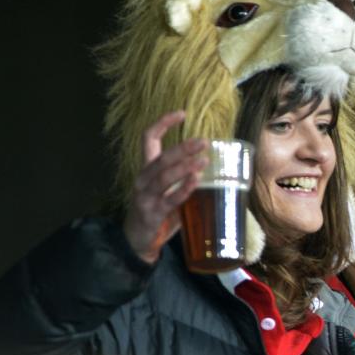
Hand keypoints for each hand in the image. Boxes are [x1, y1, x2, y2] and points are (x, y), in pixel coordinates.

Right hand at [122, 111, 206, 263]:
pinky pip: (169, 199)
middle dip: (182, 148)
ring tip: (203, 159)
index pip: (149, 139)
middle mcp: (143, 179)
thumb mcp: (168, 189)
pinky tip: (196, 180)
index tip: (182, 114)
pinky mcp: (152, 213)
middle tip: (203, 141)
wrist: (138, 240)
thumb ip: (185, 177)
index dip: (163, 124)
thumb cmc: (158, 211)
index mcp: (147, 169)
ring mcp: (145, 196)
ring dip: (184, 167)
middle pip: (160, 158)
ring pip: (163, 177)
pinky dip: (183, 189)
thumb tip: (215, 165)